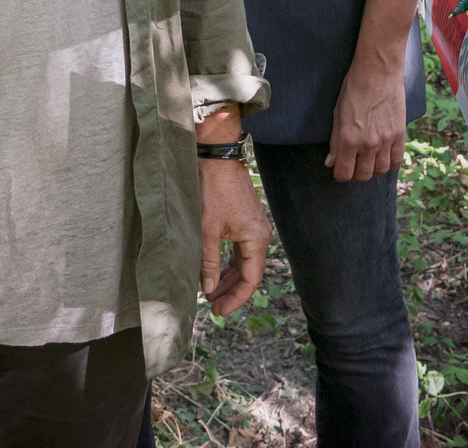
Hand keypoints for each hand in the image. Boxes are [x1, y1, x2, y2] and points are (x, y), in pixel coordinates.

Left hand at [198, 154, 271, 317]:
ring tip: (209, 291)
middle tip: (210, 305)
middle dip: (230, 290)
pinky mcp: (245, 219)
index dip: (235, 299)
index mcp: (257, 240)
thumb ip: (208, 263)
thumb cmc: (212, 190)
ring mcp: (254, 226)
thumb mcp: (206, 230)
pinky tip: (215, 270)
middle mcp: (260, 235)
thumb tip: (208, 289)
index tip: (217, 311)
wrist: (216, 156)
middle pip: (248, 272)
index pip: (250, 280)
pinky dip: (228, 262)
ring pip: (243, 261)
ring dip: (228, 277)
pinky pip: (240, 249)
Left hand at [325, 55, 406, 181]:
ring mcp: (386, 141)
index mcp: (349, 139)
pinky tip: (383, 158)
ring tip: (368, 161)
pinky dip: (389, 164)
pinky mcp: (400, 135)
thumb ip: (335, 142)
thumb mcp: (337, 114)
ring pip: (380, 171)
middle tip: (353, 164)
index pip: (344, 173)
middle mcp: (368, 144)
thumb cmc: (353, 89)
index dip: (340, 174)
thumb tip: (331, 162)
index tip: (339, 169)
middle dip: (355, 173)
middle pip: (363, 175)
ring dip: (372, 170)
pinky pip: (396, 160)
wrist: (378, 72)